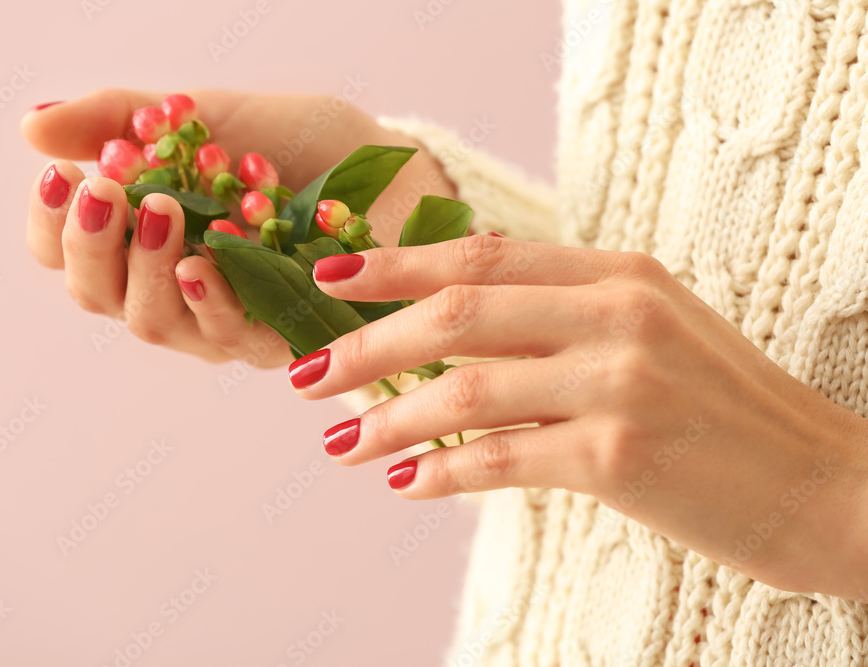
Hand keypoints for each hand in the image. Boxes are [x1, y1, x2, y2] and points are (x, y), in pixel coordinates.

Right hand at [23, 88, 454, 365]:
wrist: (384, 162)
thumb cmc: (289, 145)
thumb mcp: (202, 114)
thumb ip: (121, 118)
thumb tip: (32, 129)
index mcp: (143, 238)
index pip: (67, 251)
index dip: (51, 223)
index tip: (62, 175)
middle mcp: (172, 287)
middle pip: (100, 294)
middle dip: (94, 245)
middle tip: (107, 191)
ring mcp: (223, 318)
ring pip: (156, 321)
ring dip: (148, 270)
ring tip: (160, 211)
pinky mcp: (279, 336)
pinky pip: (231, 337)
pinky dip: (212, 302)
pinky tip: (204, 264)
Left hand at [289, 234, 867, 600]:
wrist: (823, 483)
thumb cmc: (722, 409)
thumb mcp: (649, 330)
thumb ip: (560, 316)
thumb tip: (450, 326)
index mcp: (617, 273)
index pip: (481, 254)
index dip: (395, 265)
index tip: (329, 276)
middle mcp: (615, 313)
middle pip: (457, 313)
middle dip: (367, 343)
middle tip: (307, 375)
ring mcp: (618, 381)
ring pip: (464, 389)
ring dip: (387, 419)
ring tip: (339, 442)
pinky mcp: (619, 455)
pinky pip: (499, 459)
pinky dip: (440, 472)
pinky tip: (404, 484)